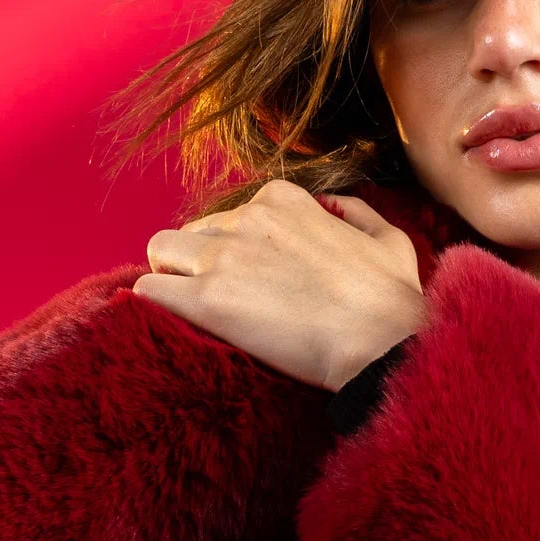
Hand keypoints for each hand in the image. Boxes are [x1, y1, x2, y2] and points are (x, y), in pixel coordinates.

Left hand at [133, 179, 424, 391]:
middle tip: (214, 302)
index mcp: (283, 199)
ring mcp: (223, 257)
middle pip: (191, 234)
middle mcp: (247, 218)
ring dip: (166, 278)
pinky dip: (151, 307)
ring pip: (159, 252)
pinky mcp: (207, 300)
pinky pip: (148, 291)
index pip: (231, 214)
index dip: (233, 249)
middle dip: (195, 264)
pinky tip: (164, 326)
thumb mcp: (389, 239)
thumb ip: (358, 214)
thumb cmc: (392, 298)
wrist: (380, 341)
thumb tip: (338, 208)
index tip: (247, 280)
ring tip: (184, 311)